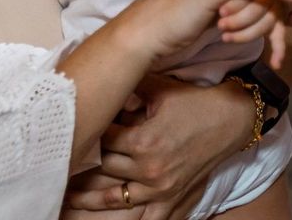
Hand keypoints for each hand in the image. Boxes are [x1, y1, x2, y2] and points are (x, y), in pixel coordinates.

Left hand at [65, 74, 255, 216]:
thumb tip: (104, 85)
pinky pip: (145, 218)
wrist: (231, 118)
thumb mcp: (160, 88)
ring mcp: (160, 188)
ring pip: (115, 200)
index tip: (77, 129)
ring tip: (67, 200)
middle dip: (81, 166)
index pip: (102, 141)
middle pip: (103, 170)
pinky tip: (102, 219)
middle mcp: (148, 169)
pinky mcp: (172, 198)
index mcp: (142, 141)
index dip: (89, 133)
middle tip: (60, 163)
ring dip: (89, 200)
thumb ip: (129, 88)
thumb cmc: (195, 101)